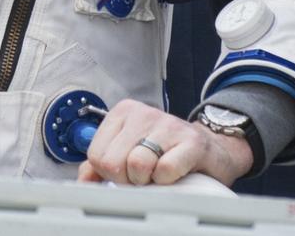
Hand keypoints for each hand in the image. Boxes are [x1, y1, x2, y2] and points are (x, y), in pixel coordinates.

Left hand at [77, 99, 252, 186]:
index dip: (110, 173)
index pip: (96, 155)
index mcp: (123, 113)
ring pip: (137, 166)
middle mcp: (143, 113)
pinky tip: (174, 173)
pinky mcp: (191, 141)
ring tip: (158, 173)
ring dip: (147, 180)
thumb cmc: (167, 151)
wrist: (211, 149)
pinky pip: (165, 171)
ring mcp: (168, 125)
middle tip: (144, 174)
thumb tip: (83, 180)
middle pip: (113, 163)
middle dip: (127, 179)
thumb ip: (101, 163)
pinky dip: (167, 181)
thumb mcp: (130, 150)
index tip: (126, 170)